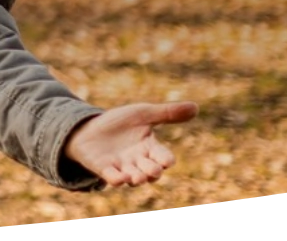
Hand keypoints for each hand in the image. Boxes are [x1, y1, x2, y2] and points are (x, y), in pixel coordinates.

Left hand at [61, 102, 197, 186]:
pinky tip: (119, 179)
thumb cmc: (120, 123)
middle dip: (152, 171)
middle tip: (154, 170)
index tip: (168, 160)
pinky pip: (112, 177)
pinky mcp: (104, 169)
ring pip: (133, 177)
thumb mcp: (143, 114)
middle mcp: (138, 161)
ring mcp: (121, 166)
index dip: (165, 159)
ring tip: (138, 177)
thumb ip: (167, 113)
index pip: (162, 156)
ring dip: (137, 178)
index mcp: (150, 147)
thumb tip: (196, 107)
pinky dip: (116, 179)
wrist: (90, 128)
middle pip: (150, 170)